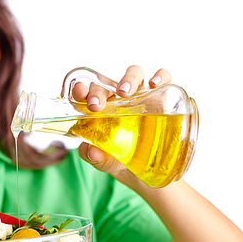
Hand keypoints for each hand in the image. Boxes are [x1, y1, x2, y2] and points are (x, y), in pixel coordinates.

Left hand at [73, 66, 170, 183]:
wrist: (143, 167)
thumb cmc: (116, 157)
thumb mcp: (103, 160)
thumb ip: (94, 155)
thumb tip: (92, 151)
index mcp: (99, 107)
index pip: (87, 92)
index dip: (81, 90)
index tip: (79, 93)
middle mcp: (117, 97)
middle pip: (107, 83)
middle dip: (99, 91)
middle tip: (96, 105)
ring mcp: (139, 94)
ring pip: (134, 74)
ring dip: (128, 79)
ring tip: (124, 92)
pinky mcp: (161, 96)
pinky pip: (164, 79)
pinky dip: (160, 76)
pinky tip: (154, 84)